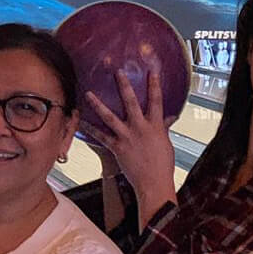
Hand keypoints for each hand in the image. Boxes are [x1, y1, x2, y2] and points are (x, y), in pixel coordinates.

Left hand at [80, 64, 176, 224]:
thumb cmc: (163, 164)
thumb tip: (171, 116)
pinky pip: (101, 137)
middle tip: (118, 72)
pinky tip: (81, 122)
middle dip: (124, 86)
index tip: (152, 71)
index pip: (156, 100)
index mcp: (155, 125)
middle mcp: (140, 128)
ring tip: (88, 94)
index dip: (154, 85)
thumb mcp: (166, 142)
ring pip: (110, 117)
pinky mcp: (117, 148)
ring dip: (98, 105)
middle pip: (131, 102)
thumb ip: (164, 127)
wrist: (153, 183)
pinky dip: (90, 130)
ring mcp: (127, 137)